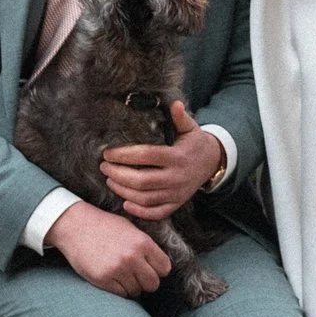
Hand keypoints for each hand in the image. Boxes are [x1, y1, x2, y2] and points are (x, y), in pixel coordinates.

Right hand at [44, 201, 170, 295]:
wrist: (75, 226)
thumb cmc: (104, 226)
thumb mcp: (131, 229)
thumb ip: (146, 247)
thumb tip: (160, 266)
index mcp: (142, 242)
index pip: (164, 268)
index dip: (158, 269)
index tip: (150, 268)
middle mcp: (132, 257)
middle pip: (153, 284)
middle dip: (146, 281)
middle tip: (136, 275)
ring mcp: (117, 269)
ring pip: (137, 291)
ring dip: (131, 286)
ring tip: (121, 274)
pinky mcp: (103, 279)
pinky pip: (121, 294)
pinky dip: (119, 289)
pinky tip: (112, 277)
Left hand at [101, 103, 224, 220]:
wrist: (211, 163)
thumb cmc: (194, 143)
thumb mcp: (190, 128)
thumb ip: (180, 117)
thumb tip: (175, 104)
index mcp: (178, 157)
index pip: (147, 156)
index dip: (124, 155)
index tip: (108, 153)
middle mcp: (177, 177)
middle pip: (142, 181)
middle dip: (118, 175)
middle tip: (104, 167)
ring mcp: (177, 193)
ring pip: (145, 198)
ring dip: (123, 191)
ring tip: (110, 180)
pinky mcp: (176, 204)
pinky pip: (156, 213)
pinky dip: (139, 211)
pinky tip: (125, 202)